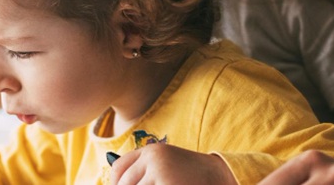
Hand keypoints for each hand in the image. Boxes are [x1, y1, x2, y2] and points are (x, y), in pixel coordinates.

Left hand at [109, 143, 237, 184]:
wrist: (218, 175)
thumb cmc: (190, 176)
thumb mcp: (165, 167)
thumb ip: (145, 172)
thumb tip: (116, 183)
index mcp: (151, 151)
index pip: (119, 167)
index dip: (116, 182)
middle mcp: (152, 157)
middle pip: (124, 184)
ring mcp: (159, 171)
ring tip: (165, 184)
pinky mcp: (166, 183)